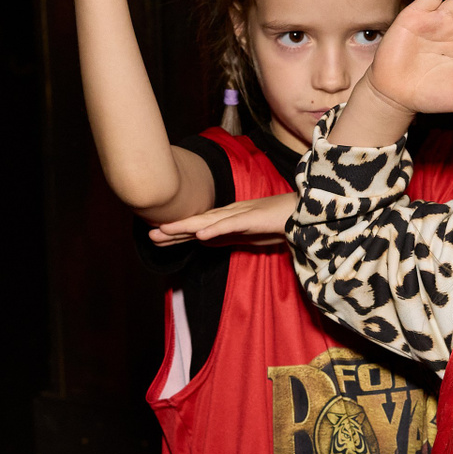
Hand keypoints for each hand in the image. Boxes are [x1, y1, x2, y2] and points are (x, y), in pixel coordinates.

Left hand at [149, 192, 295, 247]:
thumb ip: (226, 237)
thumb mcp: (247, 236)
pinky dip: (214, 229)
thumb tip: (203, 241)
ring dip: (185, 227)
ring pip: (207, 221)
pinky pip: (230, 225)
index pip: (198, 227)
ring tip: (164, 232)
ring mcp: (240, 214)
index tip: (156, 239)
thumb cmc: (278, 222)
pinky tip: (199, 234)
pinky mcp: (252, 219)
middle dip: (173, 230)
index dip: (177, 233)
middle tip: (149, 236)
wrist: (303, 212)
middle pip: (197, 222)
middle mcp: (230, 213)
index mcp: (228, 219)